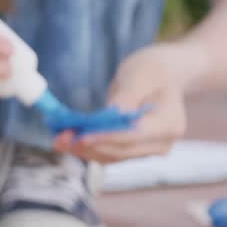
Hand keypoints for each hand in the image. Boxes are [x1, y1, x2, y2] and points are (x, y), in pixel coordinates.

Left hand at [54, 43, 190, 162]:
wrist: (161, 76)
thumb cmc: (153, 71)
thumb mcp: (140, 75)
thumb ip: (127, 97)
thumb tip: (111, 115)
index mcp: (169, 123)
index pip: (135, 135)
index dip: (106, 138)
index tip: (81, 137)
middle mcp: (161, 143)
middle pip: (121, 150)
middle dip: (89, 145)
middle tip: (60, 137)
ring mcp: (148, 149)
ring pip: (111, 156)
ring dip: (83, 150)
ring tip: (58, 139)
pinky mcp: (132, 149)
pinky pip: (107, 153)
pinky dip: (87, 147)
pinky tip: (67, 139)